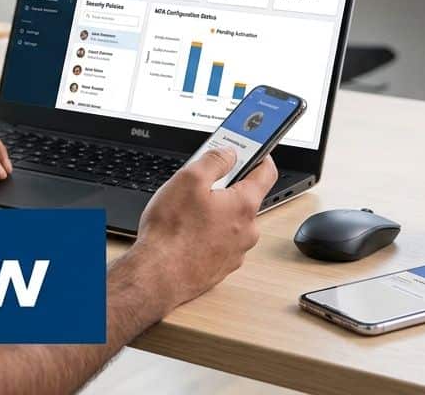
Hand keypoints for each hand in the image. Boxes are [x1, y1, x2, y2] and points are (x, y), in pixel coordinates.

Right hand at [130, 148, 276, 312]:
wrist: (158, 275)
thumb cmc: (172, 231)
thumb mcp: (189, 179)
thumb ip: (213, 160)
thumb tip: (228, 153)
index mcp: (244, 205)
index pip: (266, 173)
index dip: (259, 156)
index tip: (252, 149)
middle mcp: (247, 230)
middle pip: (245, 198)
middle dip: (226, 187)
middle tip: (201, 183)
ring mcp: (236, 251)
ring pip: (231, 222)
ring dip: (216, 212)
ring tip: (187, 212)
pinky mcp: (221, 266)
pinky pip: (220, 242)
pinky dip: (208, 234)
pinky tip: (186, 233)